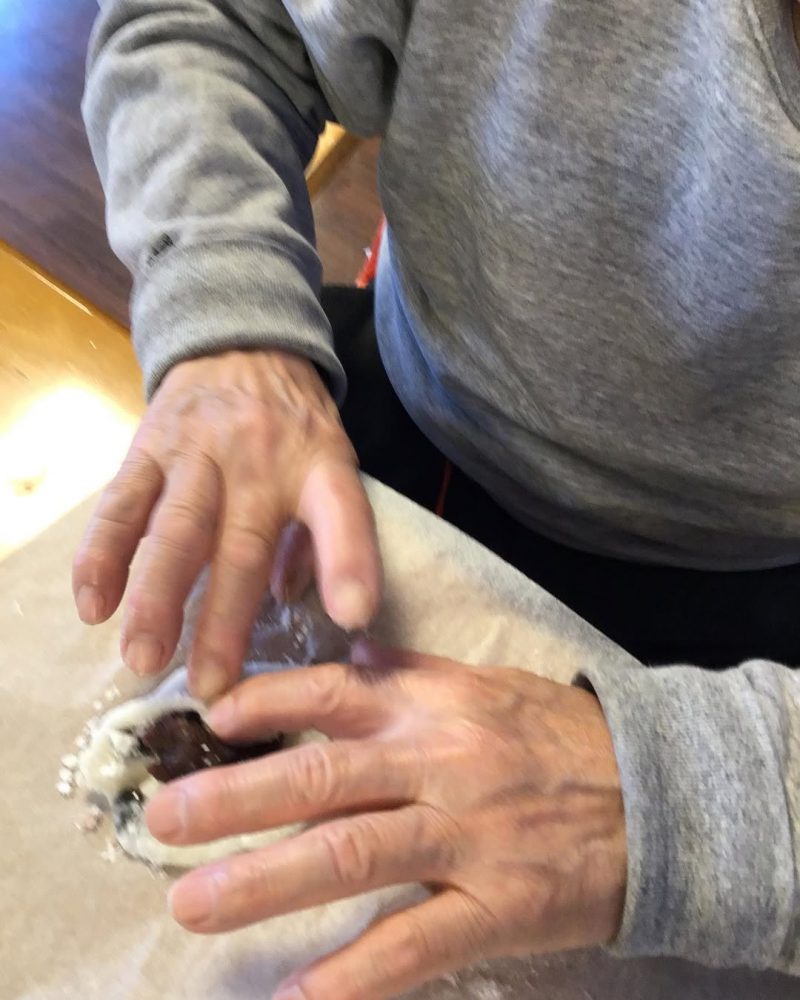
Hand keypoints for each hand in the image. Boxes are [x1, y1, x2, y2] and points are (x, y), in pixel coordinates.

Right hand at [72, 350, 380, 700]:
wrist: (240, 341)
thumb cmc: (292, 422)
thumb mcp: (330, 462)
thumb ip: (323, 532)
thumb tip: (299, 604)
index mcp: (318, 464)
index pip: (342, 512)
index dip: (350, 563)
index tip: (353, 617)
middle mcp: (260, 459)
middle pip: (242, 545)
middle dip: (225, 619)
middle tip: (211, 686)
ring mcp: (199, 452)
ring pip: (175, 530)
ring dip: (156, 597)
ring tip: (143, 657)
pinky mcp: (148, 446)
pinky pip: (122, 504)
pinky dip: (103, 554)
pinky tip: (93, 604)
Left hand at [146, 645, 626, 999]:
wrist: (660, 796)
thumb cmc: (561, 739)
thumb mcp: (490, 686)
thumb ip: (414, 674)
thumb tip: (350, 658)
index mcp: (436, 707)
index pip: (335, 692)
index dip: (268, 702)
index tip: (210, 719)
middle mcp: (442, 764)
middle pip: (324, 775)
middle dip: (237, 796)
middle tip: (165, 818)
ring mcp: (468, 839)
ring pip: (353, 855)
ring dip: (266, 882)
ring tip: (193, 904)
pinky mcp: (498, 908)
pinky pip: (414, 944)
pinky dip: (353, 977)